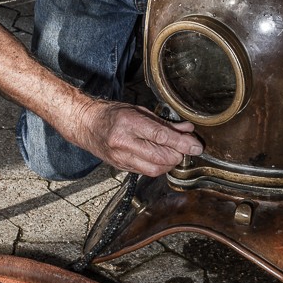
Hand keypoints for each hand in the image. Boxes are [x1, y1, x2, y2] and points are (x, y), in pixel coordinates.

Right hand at [74, 99, 202, 176]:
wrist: (87, 124)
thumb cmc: (112, 113)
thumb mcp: (139, 110)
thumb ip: (164, 122)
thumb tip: (186, 129)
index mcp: (129, 123)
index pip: (161, 137)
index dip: (182, 143)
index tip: (196, 146)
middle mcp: (124, 142)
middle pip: (160, 157)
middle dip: (178, 155)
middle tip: (186, 147)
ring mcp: (121, 158)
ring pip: (154, 169)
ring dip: (169, 163)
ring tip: (174, 153)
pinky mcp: (121, 167)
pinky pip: (146, 172)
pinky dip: (158, 166)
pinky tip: (161, 157)